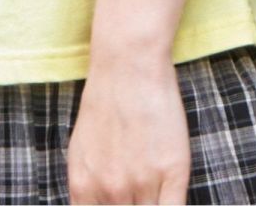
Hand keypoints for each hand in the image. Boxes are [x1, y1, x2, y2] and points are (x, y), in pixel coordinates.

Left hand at [67, 55, 190, 203]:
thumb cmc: (105, 101)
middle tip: (137, 189)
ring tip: (152, 183)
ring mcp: (142, 182)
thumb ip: (89, 187)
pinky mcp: (173, 171)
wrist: (128, 64)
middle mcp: (110, 189)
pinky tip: (169, 192)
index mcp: (83, 185)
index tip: (123, 202)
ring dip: (151, 204)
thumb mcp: (82, 148)